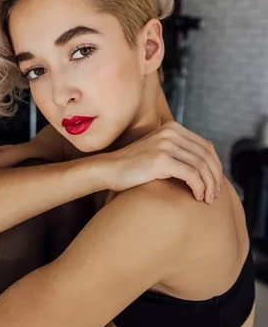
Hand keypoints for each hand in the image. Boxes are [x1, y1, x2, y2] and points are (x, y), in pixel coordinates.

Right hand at [105, 121, 222, 203]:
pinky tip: (197, 197)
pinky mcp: (161, 160)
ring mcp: (166, 145)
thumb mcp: (158, 150)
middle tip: (215, 194)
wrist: (110, 169)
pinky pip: (191, 175)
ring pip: (201, 166)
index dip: (216, 166)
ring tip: (207, 199)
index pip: (206, 146)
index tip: (216, 183)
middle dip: (215, 177)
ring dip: (209, 185)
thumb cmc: (134, 165)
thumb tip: (207, 153)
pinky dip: (199, 188)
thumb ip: (179, 148)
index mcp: (173, 128)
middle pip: (207, 156)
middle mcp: (171, 132)